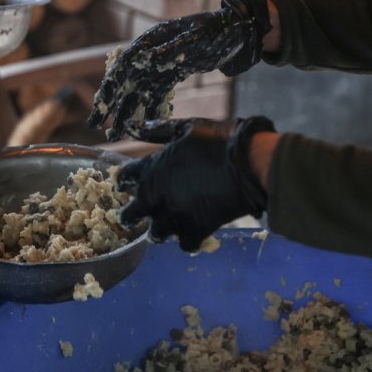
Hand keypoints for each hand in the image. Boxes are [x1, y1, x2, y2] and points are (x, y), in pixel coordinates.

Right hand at [88, 0, 270, 140]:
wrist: (235, 28)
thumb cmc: (216, 28)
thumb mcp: (197, 34)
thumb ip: (175, 46)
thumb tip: (152, 58)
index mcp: (150, 40)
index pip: (122, 67)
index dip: (109, 89)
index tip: (100, 109)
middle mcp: (150, 54)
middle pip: (125, 83)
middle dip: (109, 106)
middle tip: (96, 128)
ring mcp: (160, 65)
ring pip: (138, 92)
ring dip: (126, 113)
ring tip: (116, 134)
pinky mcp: (171, 74)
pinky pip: (155, 95)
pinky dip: (148, 110)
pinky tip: (141, 127)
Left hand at [117, 116, 274, 251]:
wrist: (247, 163)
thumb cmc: (218, 140)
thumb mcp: (186, 128)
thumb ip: (159, 130)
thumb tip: (138, 126)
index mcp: (151, 169)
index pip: (124, 178)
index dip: (125, 181)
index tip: (128, 185)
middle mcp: (155, 196)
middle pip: (130, 215)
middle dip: (132, 216)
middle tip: (139, 216)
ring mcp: (173, 216)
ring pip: (156, 234)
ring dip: (161, 230)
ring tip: (170, 226)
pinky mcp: (194, 231)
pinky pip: (185, 245)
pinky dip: (189, 241)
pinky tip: (195, 234)